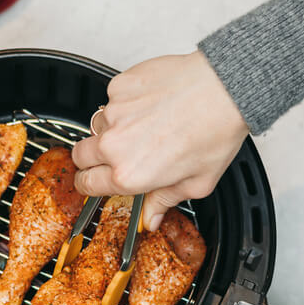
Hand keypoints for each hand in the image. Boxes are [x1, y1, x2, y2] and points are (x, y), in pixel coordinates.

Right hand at [71, 51, 248, 230]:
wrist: (224, 88)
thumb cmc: (215, 132)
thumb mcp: (196, 183)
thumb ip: (165, 201)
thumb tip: (151, 217)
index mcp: (129, 174)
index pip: (87, 184)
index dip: (88, 184)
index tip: (92, 180)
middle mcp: (115, 145)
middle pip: (79, 155)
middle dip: (91, 159)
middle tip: (112, 155)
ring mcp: (114, 113)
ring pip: (96, 125)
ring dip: (110, 129)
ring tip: (141, 125)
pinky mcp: (119, 87)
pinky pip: (112, 99)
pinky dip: (125, 103)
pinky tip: (149, 104)